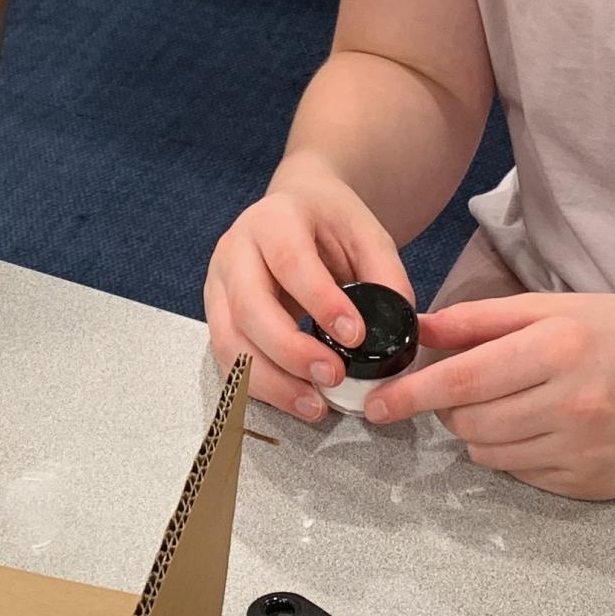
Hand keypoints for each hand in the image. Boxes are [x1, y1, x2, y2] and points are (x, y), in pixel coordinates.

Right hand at [202, 158, 413, 423]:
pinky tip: (294, 400)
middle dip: (290, 352)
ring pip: (230, 342)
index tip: (355, 335)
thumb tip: (398, 330)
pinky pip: (229, 361)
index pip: (290, 261)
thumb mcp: (366, 234)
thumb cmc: (330, 223)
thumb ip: (386, 276)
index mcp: (274, 220)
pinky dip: (259, 388)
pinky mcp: (217, 317)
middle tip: (335, 377)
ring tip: (315, 406)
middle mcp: (235, 251)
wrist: (295, 209)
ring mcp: (218, 286)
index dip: (320, 301)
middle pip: (248, 307)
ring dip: (272, 382)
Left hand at [365, 292, 614, 499]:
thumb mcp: (559, 307)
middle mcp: (569, 404)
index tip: (376, 405)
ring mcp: (581, 451)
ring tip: (516, 404)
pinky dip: (517, 454)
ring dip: (482, 430)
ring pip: (489, 452)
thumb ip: (484, 319)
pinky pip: (523, 475)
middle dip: (452, 406)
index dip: (411, 394)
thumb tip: (421, 329)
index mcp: (558, 348)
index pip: (462, 381)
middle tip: (469, 387)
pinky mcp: (589, 486)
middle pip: (469, 420)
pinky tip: (546, 429)